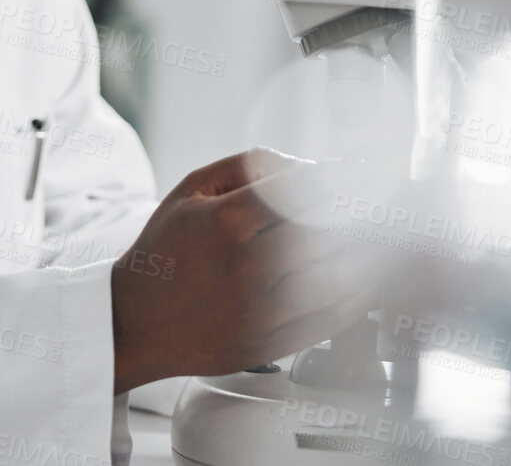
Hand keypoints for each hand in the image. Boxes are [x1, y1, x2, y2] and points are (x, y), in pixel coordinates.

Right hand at [109, 147, 384, 393]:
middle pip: (330, 232)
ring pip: (337, 277)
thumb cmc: (164, 252)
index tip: (361, 171)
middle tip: (376, 204)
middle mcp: (248, 268)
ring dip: (362, 255)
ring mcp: (259, 312)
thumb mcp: (192, 189)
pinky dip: (354, 297)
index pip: (309, 190)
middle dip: (357, 213)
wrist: (134, 322)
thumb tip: (308, 165)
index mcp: (229, 222)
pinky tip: (360, 280)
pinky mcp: (268, 346)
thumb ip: (250, 165)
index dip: (342, 177)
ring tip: (374, 240)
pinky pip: (330, 321)